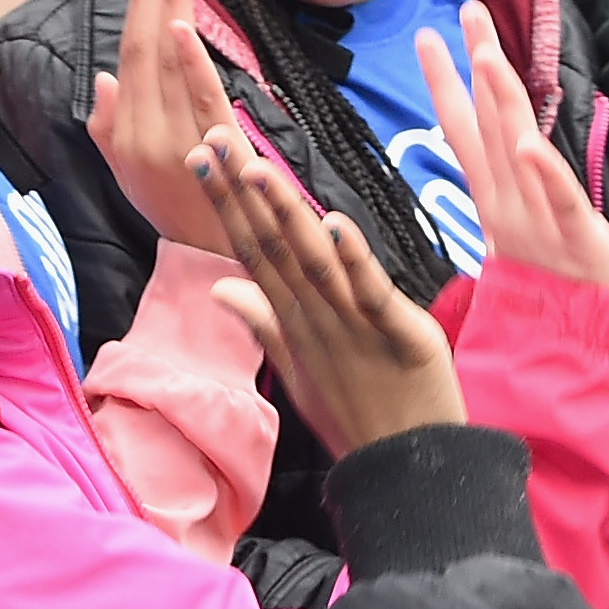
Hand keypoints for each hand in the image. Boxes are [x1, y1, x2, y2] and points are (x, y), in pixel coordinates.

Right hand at [88, 0, 240, 255]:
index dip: (137, 7)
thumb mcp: (125, 172)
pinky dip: (189, 60)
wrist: (211, 253)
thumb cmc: (168, 207)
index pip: (129, 57)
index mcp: (124, 134)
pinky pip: (200, 96)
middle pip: (147, 49)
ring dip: (172, 7)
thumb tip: (103, 78)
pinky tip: (181, 24)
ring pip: (171, 63)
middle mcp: (146, 133)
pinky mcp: (216, 149)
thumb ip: (108, 126)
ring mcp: (180, 141)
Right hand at [196, 121, 467, 452]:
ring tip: (260, 170)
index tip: (202, 157)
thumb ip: (262, 322)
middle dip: (242, 193)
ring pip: (314, 262)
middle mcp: (314, 319)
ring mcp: (354, 326)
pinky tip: (335, 222)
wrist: (406, 468)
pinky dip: (353, 258)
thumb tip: (220, 287)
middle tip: (214, 141)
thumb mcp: (298, 369)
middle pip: (272, 247)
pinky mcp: (400, 334)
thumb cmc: (354, 414)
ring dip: (285, 215)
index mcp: (291, 321)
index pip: (250, 250)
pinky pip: (372, 292)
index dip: (225, 203)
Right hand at [420, 11, 608, 295]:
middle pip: (489, 127)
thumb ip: (505, 214)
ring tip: (484, 56)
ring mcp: (540, 224)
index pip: (467, 135)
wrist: (584, 359)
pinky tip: (527, 144)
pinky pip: (558, 202)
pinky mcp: (577, 244)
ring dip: (499, 104)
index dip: (447, 87)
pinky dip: (542, 173)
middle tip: (463, 15)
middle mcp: (511, 208)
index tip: (428, 41)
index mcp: (498, 207)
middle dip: (474, 68)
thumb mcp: (519, 254)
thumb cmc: (553, 306)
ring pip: (515, 153)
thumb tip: (493, 181)